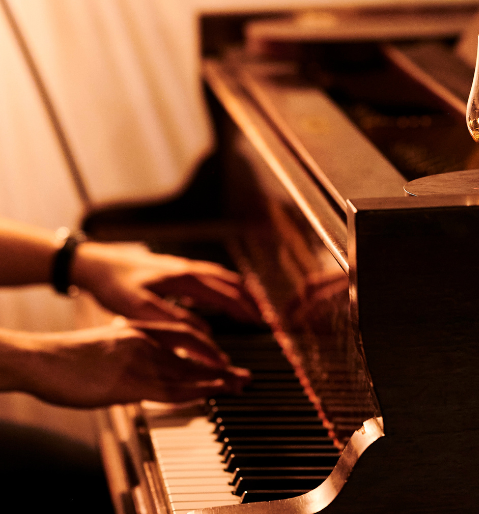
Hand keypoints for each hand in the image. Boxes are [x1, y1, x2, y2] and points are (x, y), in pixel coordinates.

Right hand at [7, 319, 250, 407]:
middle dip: (222, 368)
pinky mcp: (129, 384)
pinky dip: (195, 392)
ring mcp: (139, 362)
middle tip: (245, 376)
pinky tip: (212, 394)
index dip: (210, 348)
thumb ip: (136, 349)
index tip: (226, 359)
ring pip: (188, 373)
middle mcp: (146, 342)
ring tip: (238, 386)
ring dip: (216, 381)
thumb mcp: (112, 342)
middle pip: (194, 356)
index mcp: (141, 328)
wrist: (43, 359)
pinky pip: (171, 390)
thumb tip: (152, 364)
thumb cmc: (71, 356)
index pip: (187, 335)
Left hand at [71, 242, 261, 330]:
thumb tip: (204, 333)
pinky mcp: (176, 269)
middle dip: (252, 303)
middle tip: (267, 321)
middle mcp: (190, 270)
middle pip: (232, 285)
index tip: (262, 327)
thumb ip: (172, 322)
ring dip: (242, 294)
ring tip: (254, 309)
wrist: (93, 263)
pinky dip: (226, 288)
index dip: (246, 313)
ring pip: (224, 279)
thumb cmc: (113, 285)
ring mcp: (184, 267)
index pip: (228, 296)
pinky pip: (211, 277)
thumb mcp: (138, 308)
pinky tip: (222, 298)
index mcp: (186, 279)